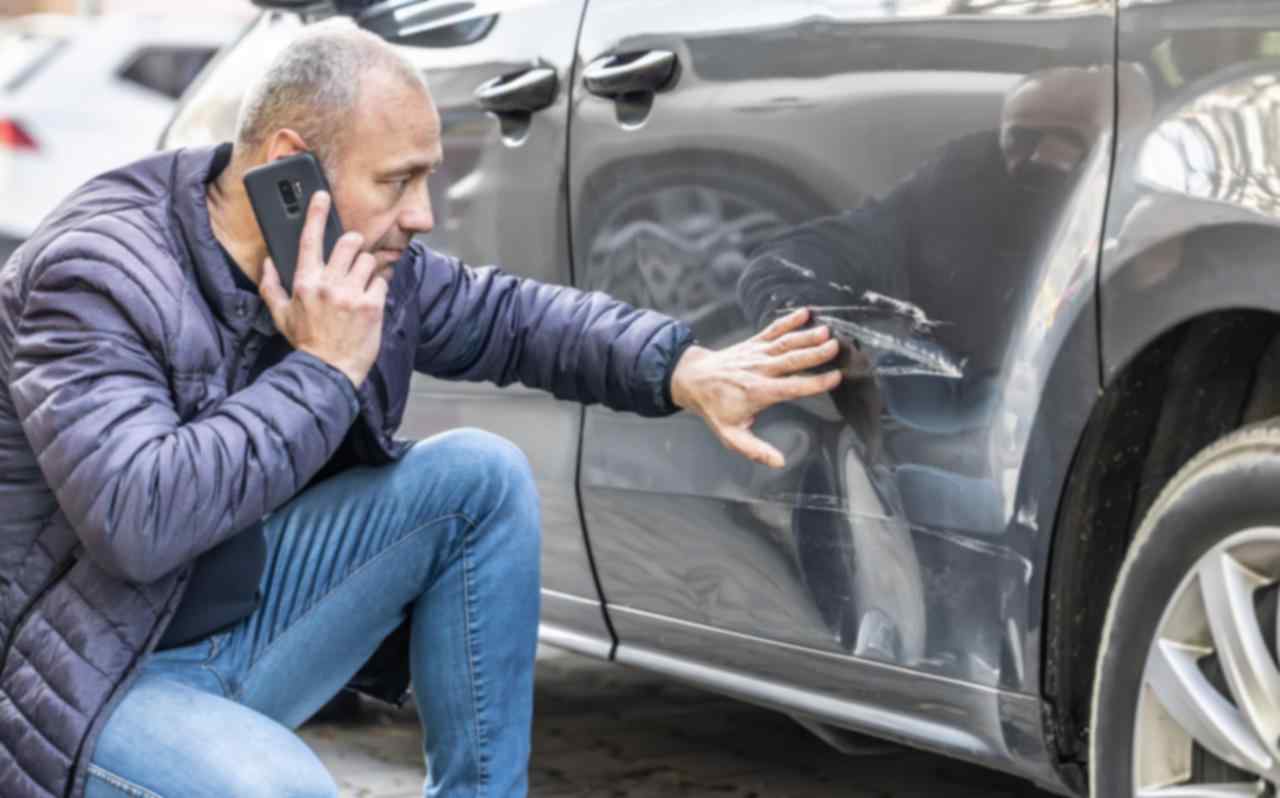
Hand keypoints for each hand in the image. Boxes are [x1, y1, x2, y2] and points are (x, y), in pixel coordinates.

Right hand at [259, 191, 387, 387]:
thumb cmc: (306, 343)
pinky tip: (369, 302)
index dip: (316, 214)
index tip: (322, 196)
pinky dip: (378, 289)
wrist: (329, 371)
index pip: (310, 239)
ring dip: (367, 269)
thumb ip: (271, 286)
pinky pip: (382, 282)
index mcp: (305, 283)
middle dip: (353, 245)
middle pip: (349, 243)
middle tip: (351, 258)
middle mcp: (328, 284)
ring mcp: (352, 294)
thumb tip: (268, 262)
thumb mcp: (280, 316)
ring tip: (359, 286)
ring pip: (369, 260)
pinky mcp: (372, 306)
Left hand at [670, 307, 842, 467]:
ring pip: (785, 343)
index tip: (835, 377)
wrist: (692, 380)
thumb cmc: (714, 407)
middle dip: (814, 353)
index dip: (815, 383)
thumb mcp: (731, 435)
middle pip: (791, 360)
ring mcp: (756, 354)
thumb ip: (755, 449)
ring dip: (806, 336)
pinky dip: (788, 320)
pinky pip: (772, 330)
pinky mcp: (753, 343)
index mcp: (758, 392)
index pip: (791, 387)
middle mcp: (759, 370)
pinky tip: (804, 312)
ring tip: (826, 331)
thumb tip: (779, 462)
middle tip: (836, 347)